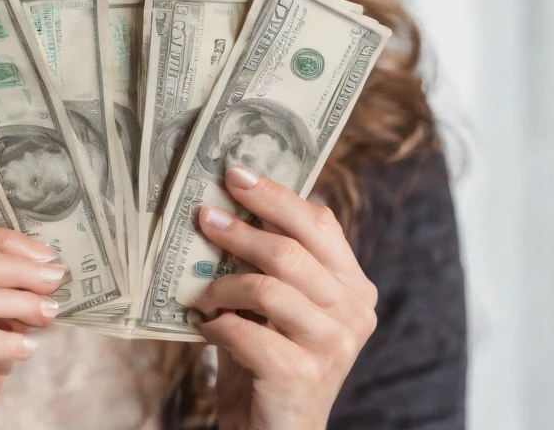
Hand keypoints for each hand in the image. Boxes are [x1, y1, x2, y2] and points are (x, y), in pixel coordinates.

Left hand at [190, 166, 377, 429]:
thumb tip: (229, 199)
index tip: (234, 176)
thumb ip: (269, 258)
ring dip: (223, 284)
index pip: (319, 223)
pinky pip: (248, 334)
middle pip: (291, 252)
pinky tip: (206, 325)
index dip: (275, 195)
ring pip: (268, 289)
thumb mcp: (278, 302)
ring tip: (200, 291)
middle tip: (204, 218)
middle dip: (240, 230)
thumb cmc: (271, 355)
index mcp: (354, 285)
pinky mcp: (302, 377)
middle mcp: (354, 313)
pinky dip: (218, 325)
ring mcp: (333, 347)